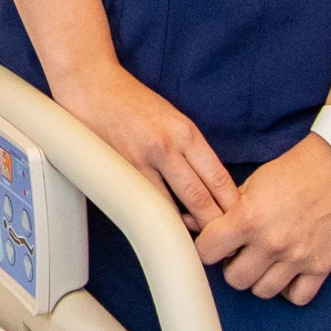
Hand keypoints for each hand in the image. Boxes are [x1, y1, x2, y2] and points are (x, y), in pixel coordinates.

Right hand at [48, 55, 237, 232]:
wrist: (90, 83)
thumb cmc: (131, 101)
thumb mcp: (172, 118)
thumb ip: (190, 150)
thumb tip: (209, 188)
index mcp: (186, 132)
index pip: (220, 179)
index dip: (233, 208)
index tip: (239, 224)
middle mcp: (168, 146)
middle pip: (201, 199)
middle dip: (215, 228)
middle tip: (224, 247)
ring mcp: (142, 161)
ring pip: (173, 208)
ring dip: (186, 230)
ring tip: (197, 247)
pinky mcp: (119, 170)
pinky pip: (144, 204)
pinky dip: (157, 220)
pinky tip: (164, 230)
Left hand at [193, 134, 330, 304]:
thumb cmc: (294, 170)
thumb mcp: (252, 183)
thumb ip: (222, 207)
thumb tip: (188, 221)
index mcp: (249, 218)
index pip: (207, 253)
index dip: (208, 248)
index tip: (215, 243)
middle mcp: (272, 242)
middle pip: (234, 280)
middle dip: (234, 266)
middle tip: (243, 252)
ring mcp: (298, 257)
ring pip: (263, 292)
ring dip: (260, 278)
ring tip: (266, 260)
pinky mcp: (322, 265)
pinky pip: (297, 298)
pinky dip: (291, 289)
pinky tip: (289, 271)